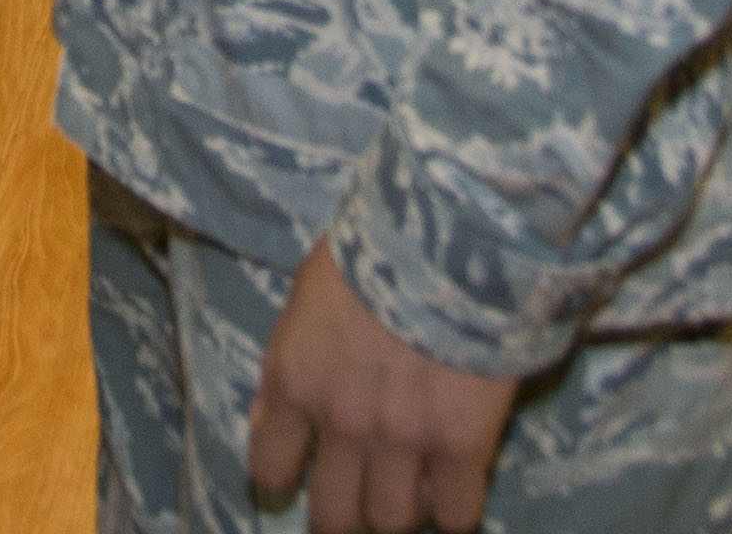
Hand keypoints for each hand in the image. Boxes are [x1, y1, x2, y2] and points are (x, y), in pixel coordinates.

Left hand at [246, 244, 519, 533]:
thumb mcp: (305, 296)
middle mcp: (343, 421)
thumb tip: (267, 422)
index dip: (286, 477)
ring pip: (394, 520)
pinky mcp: (464, 441)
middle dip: (347, 511)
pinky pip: (457, 513)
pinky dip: (456, 508)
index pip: (270, 469)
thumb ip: (287, 367)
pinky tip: (457, 482)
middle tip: (365, 489)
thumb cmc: (375, 244)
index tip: (304, 471)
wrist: (449, 227)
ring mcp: (404, 436)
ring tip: (416, 482)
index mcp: (296, 381)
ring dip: (402, 507)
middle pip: (334, 515)